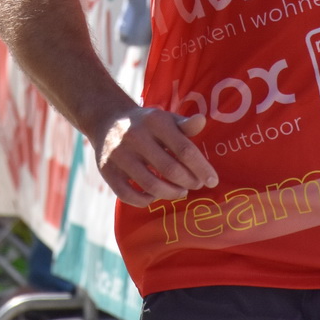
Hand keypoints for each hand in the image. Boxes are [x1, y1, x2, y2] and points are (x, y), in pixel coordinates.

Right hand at [90, 106, 217, 207]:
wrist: (107, 120)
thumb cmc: (146, 124)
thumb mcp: (166, 119)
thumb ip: (185, 125)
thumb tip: (202, 121)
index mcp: (155, 122)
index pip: (184, 150)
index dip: (201, 168)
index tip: (213, 181)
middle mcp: (136, 136)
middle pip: (170, 170)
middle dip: (189, 182)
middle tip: (196, 185)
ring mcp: (119, 154)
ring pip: (151, 185)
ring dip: (171, 193)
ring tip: (180, 192)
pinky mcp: (107, 170)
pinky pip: (129, 195)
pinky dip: (145, 200)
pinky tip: (154, 196)